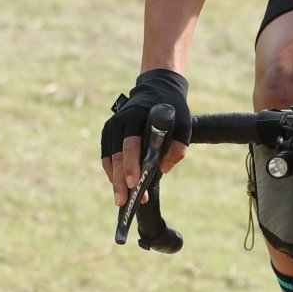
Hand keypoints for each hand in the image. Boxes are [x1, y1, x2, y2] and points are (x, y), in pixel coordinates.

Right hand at [100, 69, 190, 207]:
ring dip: (114, 180)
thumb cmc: (172, 109)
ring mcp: (111, 128)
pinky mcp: (109, 135)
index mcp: (136, 116)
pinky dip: (112, 172)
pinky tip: (118, 187)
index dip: (131, 165)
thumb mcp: (184, 125)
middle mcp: (119, 122)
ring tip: (121, 200)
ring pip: (110, 159)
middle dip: (120, 181)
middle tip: (124, 202)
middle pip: (117, 156)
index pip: (131, 144)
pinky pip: (108, 158)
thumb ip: (177, 147)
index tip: (134, 183)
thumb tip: (163, 168)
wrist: (158, 90)